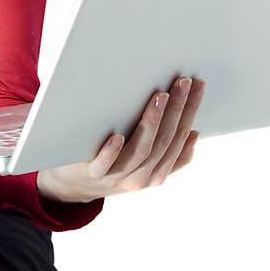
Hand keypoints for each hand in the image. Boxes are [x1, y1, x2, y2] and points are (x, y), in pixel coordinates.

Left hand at [37, 76, 204, 204]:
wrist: (71, 187)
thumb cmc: (111, 165)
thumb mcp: (141, 163)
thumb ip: (165, 153)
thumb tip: (193, 134)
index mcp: (156, 172)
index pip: (179, 137)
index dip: (191, 112)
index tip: (198, 85)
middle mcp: (140, 177)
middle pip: (164, 142)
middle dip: (177, 110)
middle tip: (183, 82)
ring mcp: (116, 177)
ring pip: (141, 152)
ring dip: (152, 123)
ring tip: (159, 97)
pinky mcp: (91, 174)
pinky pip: (103, 165)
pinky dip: (112, 152)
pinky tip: (117, 137)